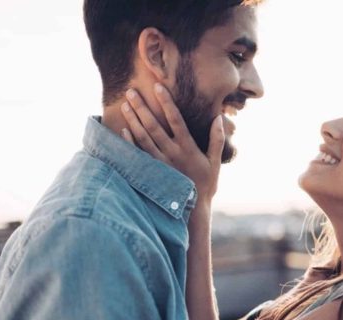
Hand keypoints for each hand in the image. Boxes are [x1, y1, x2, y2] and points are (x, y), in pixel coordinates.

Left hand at [121, 84, 224, 202]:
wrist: (193, 210)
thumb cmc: (206, 184)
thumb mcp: (215, 162)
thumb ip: (217, 139)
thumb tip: (219, 118)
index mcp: (188, 148)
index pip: (176, 120)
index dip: (166, 103)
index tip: (158, 86)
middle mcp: (172, 154)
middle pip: (154, 126)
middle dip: (142, 107)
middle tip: (131, 91)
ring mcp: (160, 164)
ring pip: (144, 139)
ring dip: (133, 121)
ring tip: (125, 105)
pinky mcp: (152, 172)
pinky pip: (139, 155)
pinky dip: (130, 142)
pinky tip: (123, 130)